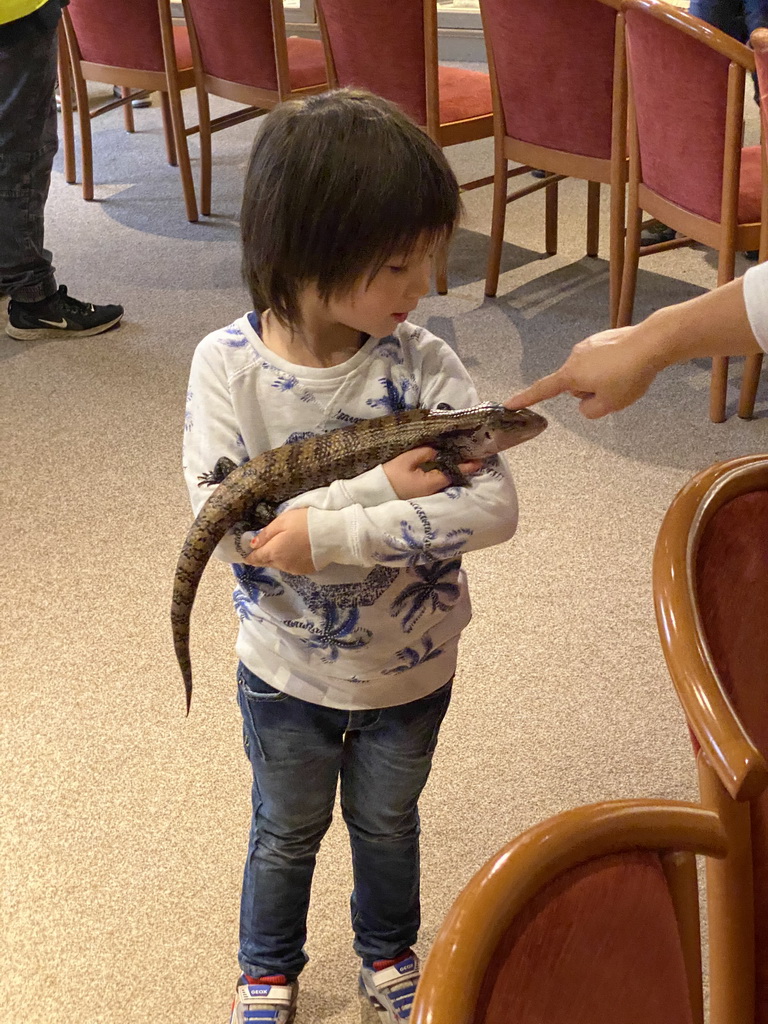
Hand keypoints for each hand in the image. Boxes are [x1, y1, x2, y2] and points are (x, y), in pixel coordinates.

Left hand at [245, 507, 314, 573]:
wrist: (333, 535)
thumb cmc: (306, 523)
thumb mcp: (282, 521)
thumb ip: (265, 534)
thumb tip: (252, 544)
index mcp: (273, 552)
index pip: (256, 558)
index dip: (249, 556)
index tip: (245, 554)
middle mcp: (281, 564)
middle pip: (267, 562)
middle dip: (262, 557)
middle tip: (261, 549)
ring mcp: (295, 569)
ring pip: (279, 565)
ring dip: (277, 558)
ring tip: (281, 547)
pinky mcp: (306, 570)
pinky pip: (291, 566)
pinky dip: (289, 560)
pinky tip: (295, 552)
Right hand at [383, 446, 483, 498]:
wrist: (374, 492)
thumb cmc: (390, 475)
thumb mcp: (406, 460)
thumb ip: (424, 453)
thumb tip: (437, 450)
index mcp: (432, 482)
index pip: (454, 472)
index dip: (468, 466)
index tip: (480, 460)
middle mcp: (432, 490)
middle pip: (451, 477)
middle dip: (461, 467)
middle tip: (470, 455)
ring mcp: (426, 494)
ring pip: (443, 480)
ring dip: (451, 470)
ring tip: (458, 458)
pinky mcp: (419, 493)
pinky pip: (435, 482)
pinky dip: (441, 474)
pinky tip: (441, 465)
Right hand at [505, 326, 661, 418]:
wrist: (652, 343)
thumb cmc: (628, 375)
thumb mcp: (608, 405)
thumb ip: (589, 410)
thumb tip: (585, 401)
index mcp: (571, 374)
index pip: (543, 390)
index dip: (525, 399)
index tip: (509, 404)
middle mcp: (574, 356)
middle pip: (575, 385)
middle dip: (590, 392)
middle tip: (614, 393)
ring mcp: (589, 344)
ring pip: (589, 373)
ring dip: (602, 379)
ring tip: (625, 377)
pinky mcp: (603, 338)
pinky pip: (601, 360)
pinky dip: (611, 367)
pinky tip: (629, 365)